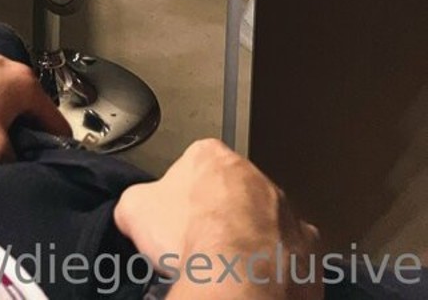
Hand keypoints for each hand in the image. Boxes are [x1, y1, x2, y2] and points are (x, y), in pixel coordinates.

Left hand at [0, 40, 70, 167]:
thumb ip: (15, 163)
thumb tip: (21, 170)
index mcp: (25, 84)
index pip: (58, 125)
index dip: (55, 154)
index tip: (46, 173)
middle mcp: (7, 69)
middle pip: (28, 117)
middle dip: (18, 142)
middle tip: (3, 165)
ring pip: (0, 109)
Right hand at [114, 138, 321, 299]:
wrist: (236, 279)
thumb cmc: (191, 237)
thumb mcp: (135, 208)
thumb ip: (136, 201)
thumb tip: (134, 211)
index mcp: (212, 156)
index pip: (193, 165)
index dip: (181, 194)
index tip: (175, 217)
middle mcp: (255, 177)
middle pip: (232, 194)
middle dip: (218, 217)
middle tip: (198, 246)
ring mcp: (286, 213)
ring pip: (264, 224)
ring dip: (249, 243)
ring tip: (224, 271)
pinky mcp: (307, 251)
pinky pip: (290, 259)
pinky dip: (276, 271)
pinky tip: (255, 284)